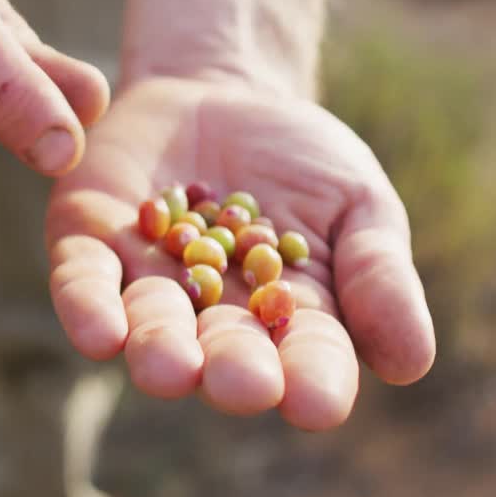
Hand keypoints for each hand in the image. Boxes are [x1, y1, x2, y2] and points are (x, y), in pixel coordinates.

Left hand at [46, 78, 435, 430]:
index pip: (308, 361)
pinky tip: (99, 334)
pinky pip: (83, 285)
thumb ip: (377, 275)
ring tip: (170, 369)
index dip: (314, 383)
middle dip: (232, 370)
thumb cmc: (302, 162)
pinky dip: (89, 308)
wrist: (219, 91)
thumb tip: (412, 364)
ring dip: (159, 351)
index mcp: (287, 323)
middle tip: (241, 385)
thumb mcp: (357, 204)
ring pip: (151, 328)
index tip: (319, 405)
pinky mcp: (88, 248)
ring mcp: (147, 286)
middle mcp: (212, 320)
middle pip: (223, 354)